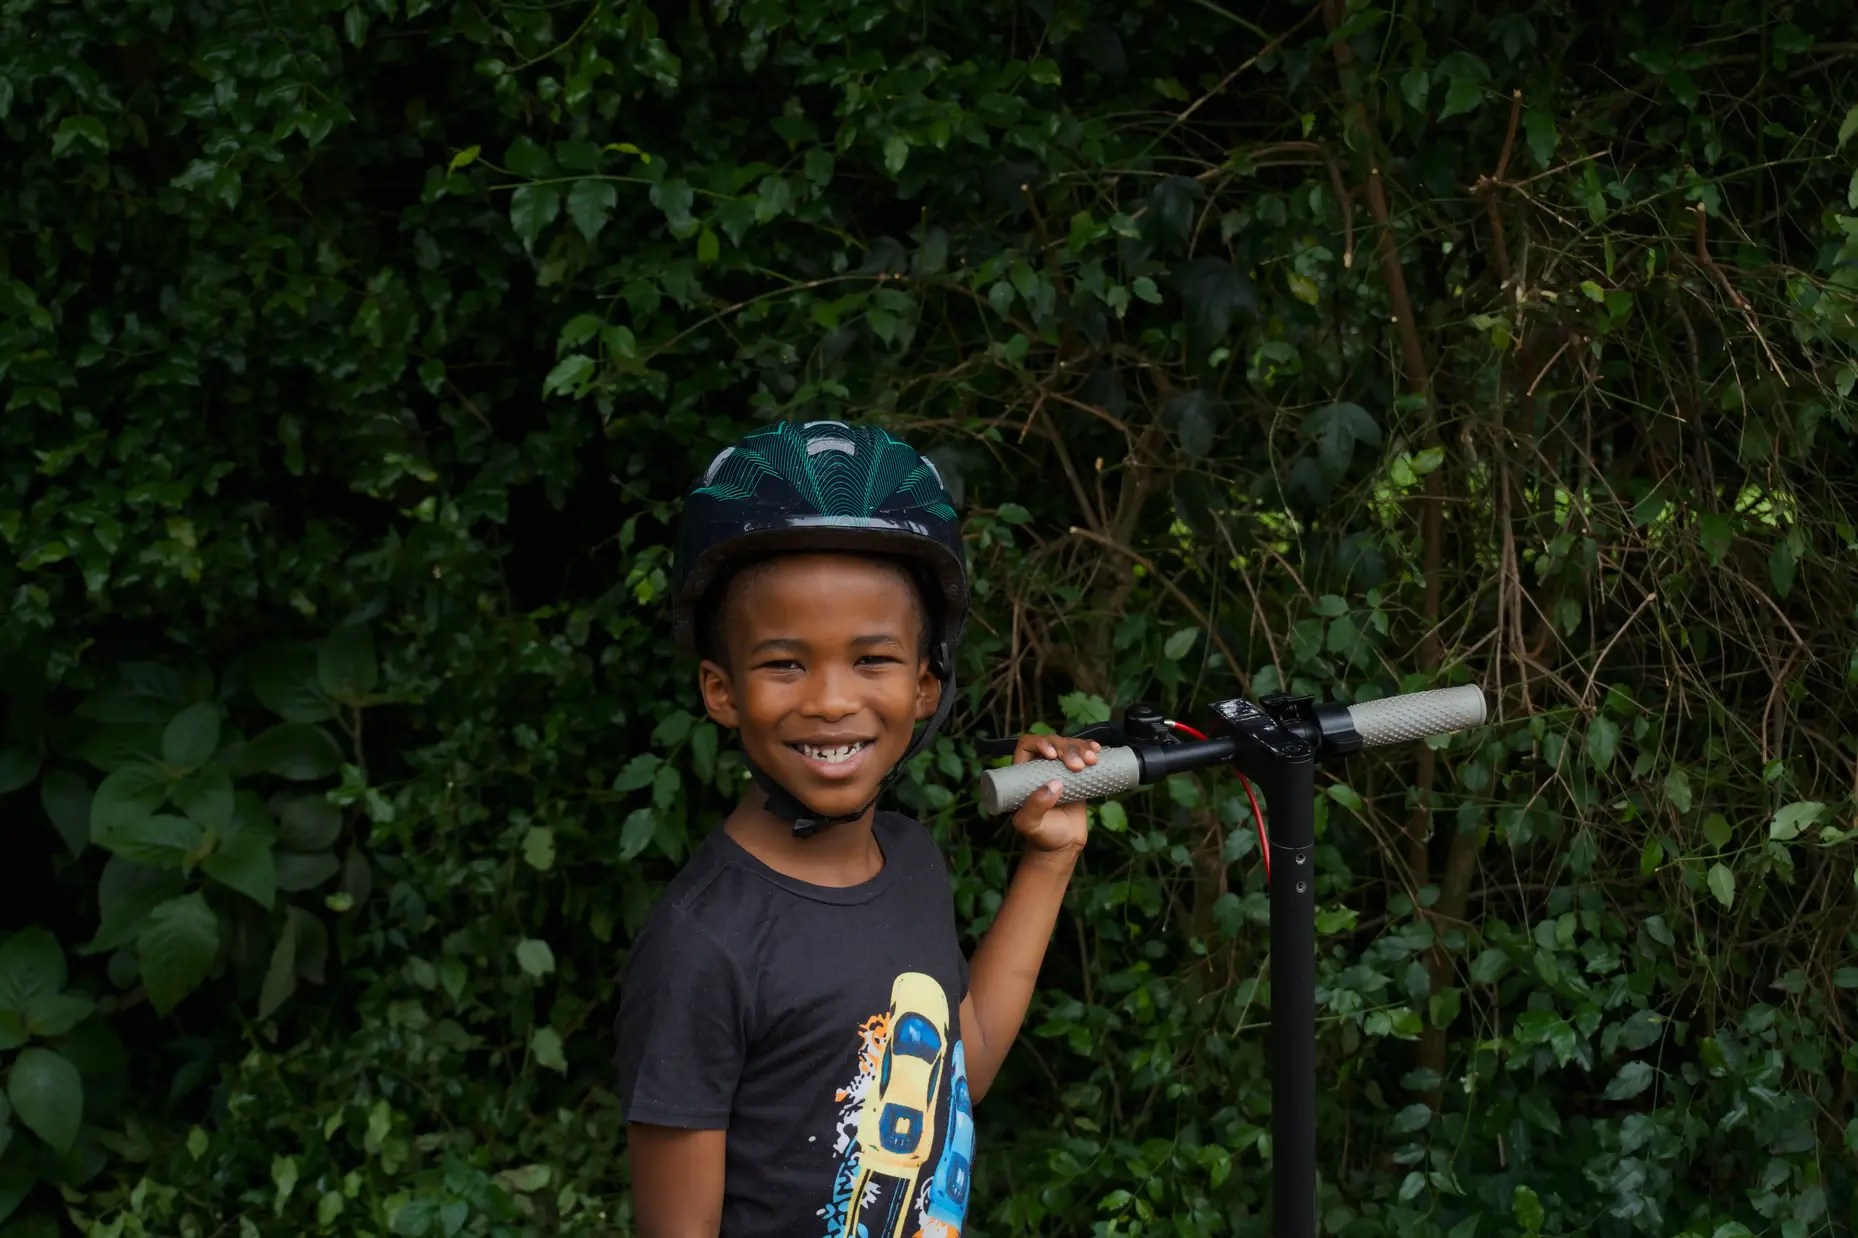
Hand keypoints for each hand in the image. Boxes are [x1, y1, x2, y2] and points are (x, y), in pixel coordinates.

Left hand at [1008, 734, 1099, 854]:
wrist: (1063, 845)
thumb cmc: (1041, 835)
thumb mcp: (1031, 824)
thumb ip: (1035, 806)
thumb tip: (1053, 785)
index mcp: (1023, 773)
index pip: (1027, 746)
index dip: (1039, 743)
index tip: (1052, 755)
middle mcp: (1040, 767)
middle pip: (1052, 742)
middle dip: (1066, 748)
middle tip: (1077, 765)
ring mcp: (1059, 769)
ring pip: (1069, 745)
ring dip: (1081, 748)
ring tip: (1092, 760)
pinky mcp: (1077, 774)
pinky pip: (1082, 754)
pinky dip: (1090, 749)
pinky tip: (1097, 750)